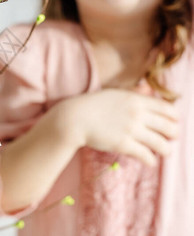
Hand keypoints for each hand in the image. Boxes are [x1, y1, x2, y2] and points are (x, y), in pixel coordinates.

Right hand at [56, 89, 178, 165]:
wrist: (74, 118)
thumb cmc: (93, 105)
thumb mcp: (114, 93)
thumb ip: (134, 92)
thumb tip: (147, 88)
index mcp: (136, 99)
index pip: (168, 110)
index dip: (175, 119)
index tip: (172, 123)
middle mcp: (137, 114)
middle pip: (169, 127)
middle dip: (174, 135)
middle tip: (171, 139)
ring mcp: (131, 130)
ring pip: (161, 144)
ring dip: (166, 150)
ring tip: (164, 152)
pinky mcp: (123, 144)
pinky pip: (146, 156)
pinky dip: (151, 160)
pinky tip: (149, 161)